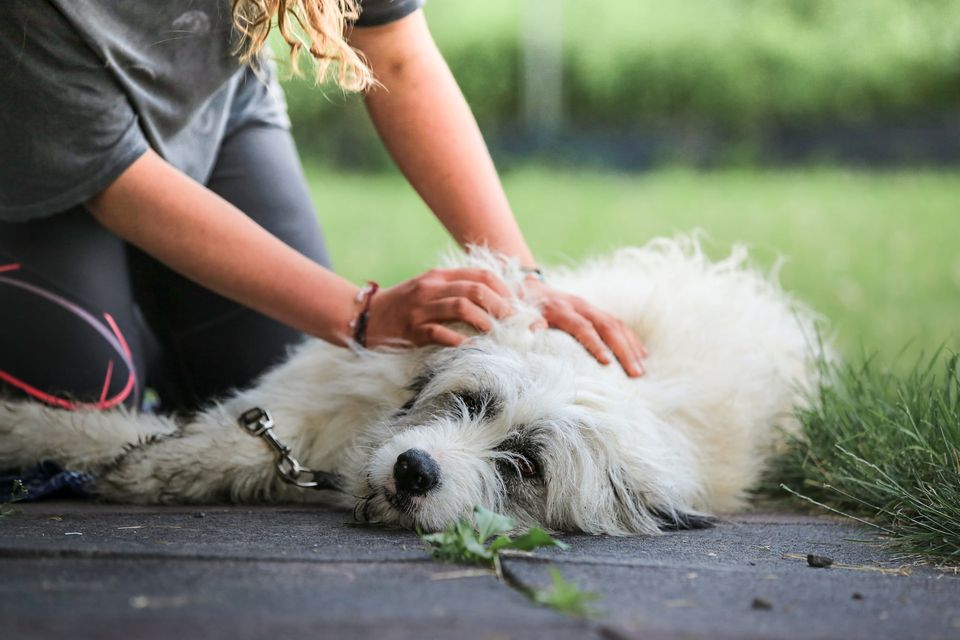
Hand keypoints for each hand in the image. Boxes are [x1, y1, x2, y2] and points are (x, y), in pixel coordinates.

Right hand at [364, 268, 513, 347]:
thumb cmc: (403, 306)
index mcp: (439, 277)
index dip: (503, 289)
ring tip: (495, 332)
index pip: (480, 275)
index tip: (516, 305)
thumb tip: (493, 302)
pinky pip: (440, 333)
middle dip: (499, 305)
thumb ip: (455, 290)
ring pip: (461, 307)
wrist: (365, 317)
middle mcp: (431, 288)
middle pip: (475, 290)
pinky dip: (459, 340)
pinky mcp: (412, 330)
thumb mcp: (429, 289)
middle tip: (511, 321)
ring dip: (484, 320)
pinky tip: (471, 347)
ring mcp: (421, 308)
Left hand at [523, 278, 647, 377]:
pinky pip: (618, 324)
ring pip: (616, 325)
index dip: (595, 344)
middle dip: (623, 350)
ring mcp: (590, 307)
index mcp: (560, 308)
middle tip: (635, 373)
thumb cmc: (522, 308)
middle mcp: (579, 305)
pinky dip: (631, 339)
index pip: (582, 326)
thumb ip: (526, 323)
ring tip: (641, 369)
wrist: (528, 287)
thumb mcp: (518, 315)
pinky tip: (642, 355)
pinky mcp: (595, 311)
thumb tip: (536, 331)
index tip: (607, 363)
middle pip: (607, 326)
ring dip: (631, 347)